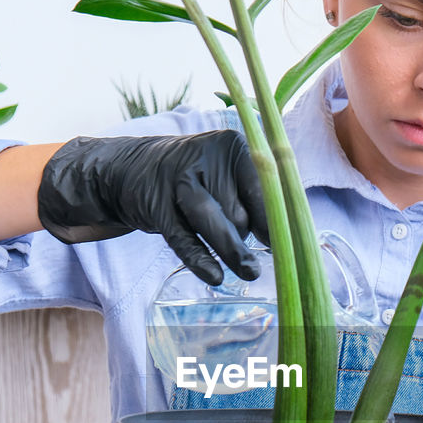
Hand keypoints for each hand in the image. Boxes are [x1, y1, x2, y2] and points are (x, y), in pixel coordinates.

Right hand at [36, 130, 268, 284]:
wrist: (131, 170)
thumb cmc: (196, 179)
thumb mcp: (227, 175)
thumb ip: (257, 199)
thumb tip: (287, 240)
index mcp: (232, 145)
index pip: (264, 186)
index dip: (277, 219)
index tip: (290, 246)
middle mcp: (205, 157)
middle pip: (239, 210)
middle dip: (246, 236)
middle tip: (251, 255)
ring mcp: (177, 180)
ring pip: (213, 221)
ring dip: (233, 250)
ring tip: (250, 273)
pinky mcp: (156, 205)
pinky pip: (183, 237)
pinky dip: (200, 258)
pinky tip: (215, 276)